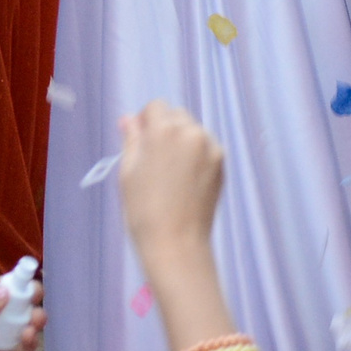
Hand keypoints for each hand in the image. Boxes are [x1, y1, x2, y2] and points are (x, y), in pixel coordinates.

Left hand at [0, 276, 44, 350]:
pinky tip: (28, 338)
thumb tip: (5, 293)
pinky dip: (28, 345)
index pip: (0, 287)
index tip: (31, 281)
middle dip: (30, 301)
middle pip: (16, 306)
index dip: (17, 282)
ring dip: (34, 321)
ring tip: (36, 320)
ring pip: (22, 328)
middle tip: (37, 300)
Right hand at [117, 101, 225, 264]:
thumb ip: (131, 140)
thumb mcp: (128, 172)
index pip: (156, 107)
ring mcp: (211, 147)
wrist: (177, 243)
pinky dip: (196, 154)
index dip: (145, 122)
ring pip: (193, 130)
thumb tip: (129, 119)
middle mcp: (192, 132)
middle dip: (164, 129)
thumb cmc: (143, 210)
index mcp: (165, 130)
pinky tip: (186, 180)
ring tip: (171, 173)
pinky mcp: (222, 163)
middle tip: (154, 160)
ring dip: (182, 141)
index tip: (140, 142)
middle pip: (176, 116)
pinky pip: (206, 147)